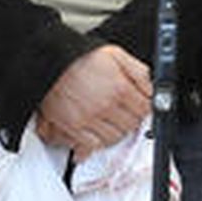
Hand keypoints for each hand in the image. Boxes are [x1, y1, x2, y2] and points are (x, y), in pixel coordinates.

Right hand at [35, 45, 150, 157]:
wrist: (50, 63)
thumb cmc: (80, 58)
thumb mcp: (117, 55)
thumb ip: (138, 72)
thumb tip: (151, 88)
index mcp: (119, 88)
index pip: (145, 109)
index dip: (145, 107)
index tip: (140, 104)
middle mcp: (105, 106)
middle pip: (131, 126)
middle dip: (131, 119)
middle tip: (126, 111)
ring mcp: (89, 119)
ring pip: (114, 138)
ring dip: (117, 131)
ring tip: (112, 120)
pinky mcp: (73, 127)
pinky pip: (92, 145)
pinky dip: (98, 142)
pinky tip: (99, 131)